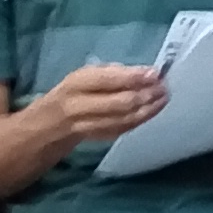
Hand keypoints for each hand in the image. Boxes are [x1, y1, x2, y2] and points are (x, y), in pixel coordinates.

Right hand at [44, 62, 167, 147]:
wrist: (49, 124)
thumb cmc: (75, 91)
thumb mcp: (85, 76)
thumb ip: (111, 73)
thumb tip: (143, 73)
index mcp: (75, 84)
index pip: (106, 80)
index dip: (132, 77)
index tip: (154, 73)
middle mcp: (79, 106)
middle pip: (117, 103)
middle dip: (144, 95)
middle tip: (163, 87)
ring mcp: (87, 126)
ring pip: (122, 119)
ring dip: (147, 109)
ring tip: (163, 98)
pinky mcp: (97, 139)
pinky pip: (122, 129)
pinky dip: (140, 120)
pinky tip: (154, 110)